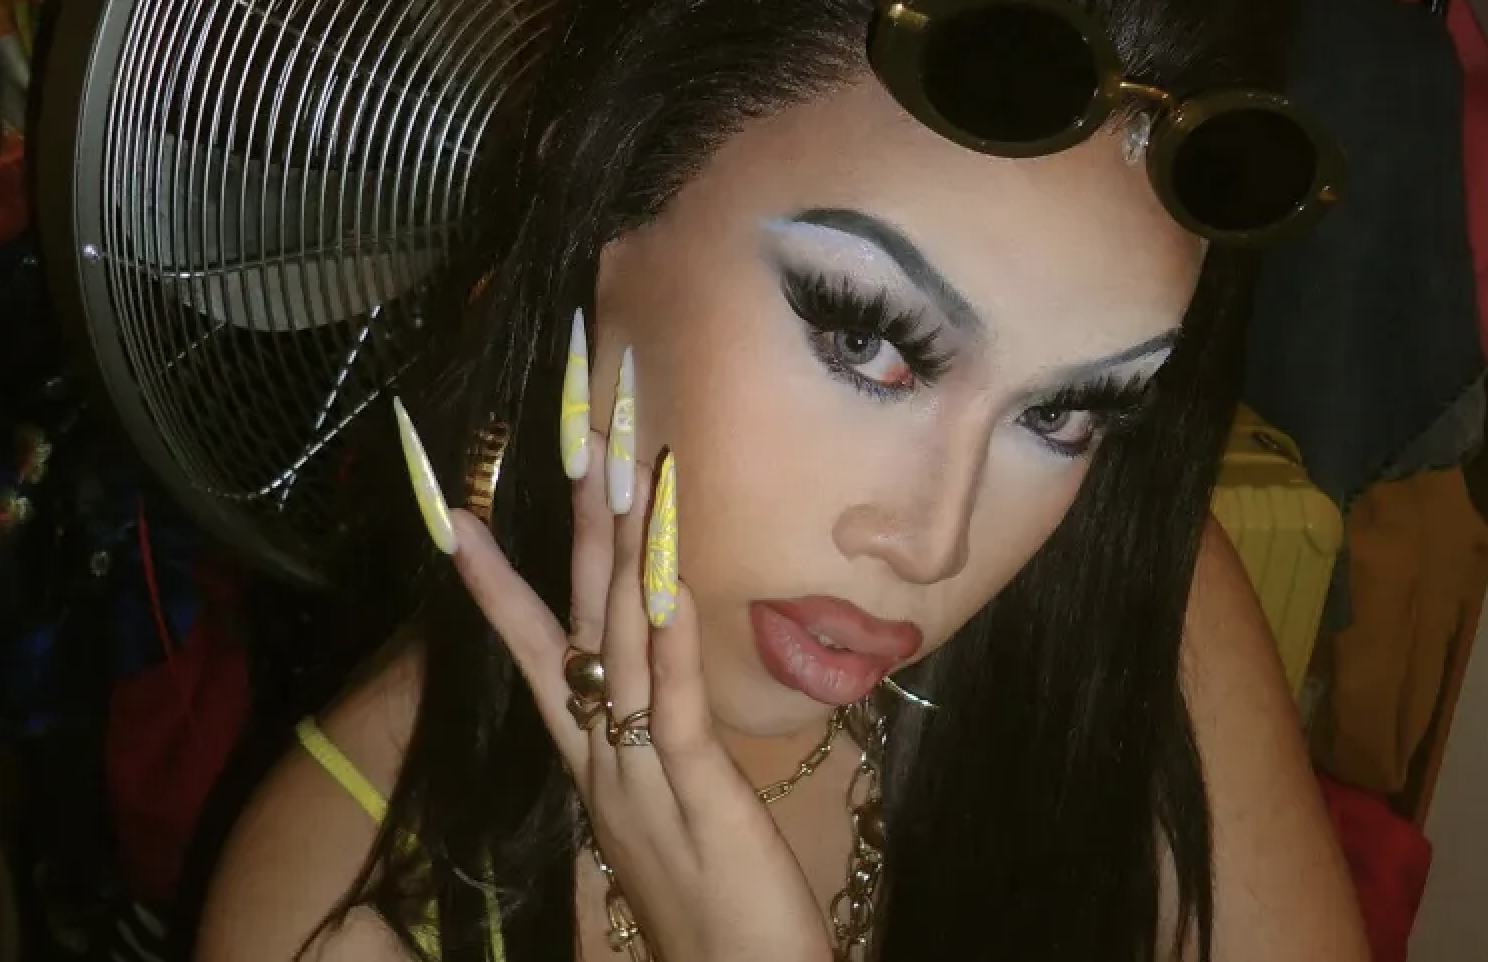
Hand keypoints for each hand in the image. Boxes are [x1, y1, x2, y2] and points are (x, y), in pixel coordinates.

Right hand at [445, 437, 833, 961]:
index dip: (497, 582)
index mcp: (592, 756)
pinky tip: (669, 572)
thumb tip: (640, 684)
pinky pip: (672, 698)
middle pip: (573, 620)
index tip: (454, 515)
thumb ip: (646, 746)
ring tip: (617, 463)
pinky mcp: (695, 789)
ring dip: (619, 547)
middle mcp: (601, 753)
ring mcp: (639, 770)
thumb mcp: (663, 810)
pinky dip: (667, 632)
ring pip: (618, 640)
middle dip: (571, 524)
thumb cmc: (704, 904)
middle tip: (571, 435)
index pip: (537, 651)